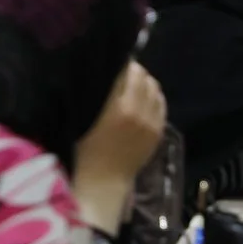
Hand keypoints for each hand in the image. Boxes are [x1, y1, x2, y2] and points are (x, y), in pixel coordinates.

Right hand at [72, 63, 165, 231]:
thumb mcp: (81, 117)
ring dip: (142, 82)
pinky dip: (152, 96)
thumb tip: (99, 67)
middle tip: (118, 72)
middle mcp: (139, 111)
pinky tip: (141, 98)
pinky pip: (161, 102)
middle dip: (130, 70)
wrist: (102, 182)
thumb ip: (93, 92)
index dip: (117, 62)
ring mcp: (151, 122)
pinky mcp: (159, 131)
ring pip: (154, 86)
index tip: (108, 61)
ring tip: (130, 85)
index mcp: (117, 107)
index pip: (124, 70)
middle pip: (141, 75)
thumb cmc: (82, 150)